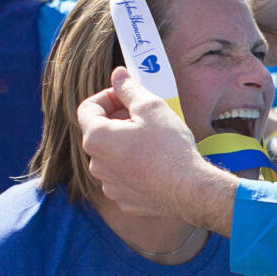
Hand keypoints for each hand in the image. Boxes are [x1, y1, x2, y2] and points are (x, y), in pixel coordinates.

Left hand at [78, 68, 235, 228]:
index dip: (107, 96)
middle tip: (144, 116)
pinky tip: (155, 163)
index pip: (87, 108)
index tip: (127, 96)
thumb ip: (129, 88)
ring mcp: (109, 185)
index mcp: (96, 138)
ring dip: (125, 144)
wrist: (189, 190)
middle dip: (118, 120)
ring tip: (153, 140)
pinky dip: (133, 167)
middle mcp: (96, 164)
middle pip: (99, 133)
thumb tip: (118, 75)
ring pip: (111, 156)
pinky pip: (123, 177)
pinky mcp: (124, 200)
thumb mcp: (151, 107)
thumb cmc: (169, 148)